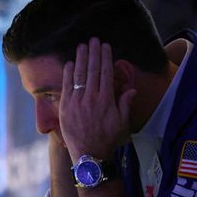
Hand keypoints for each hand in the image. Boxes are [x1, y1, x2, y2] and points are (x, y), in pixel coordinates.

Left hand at [58, 37, 135, 160]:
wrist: (89, 157)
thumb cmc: (108, 140)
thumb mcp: (122, 123)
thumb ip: (125, 104)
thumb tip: (131, 89)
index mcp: (106, 100)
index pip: (106, 73)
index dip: (105, 58)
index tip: (106, 46)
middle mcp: (91, 98)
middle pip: (92, 70)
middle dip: (93, 53)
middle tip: (94, 39)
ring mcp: (76, 102)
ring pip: (79, 75)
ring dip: (80, 59)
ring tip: (82, 46)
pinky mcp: (65, 107)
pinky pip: (66, 86)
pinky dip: (68, 73)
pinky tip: (70, 63)